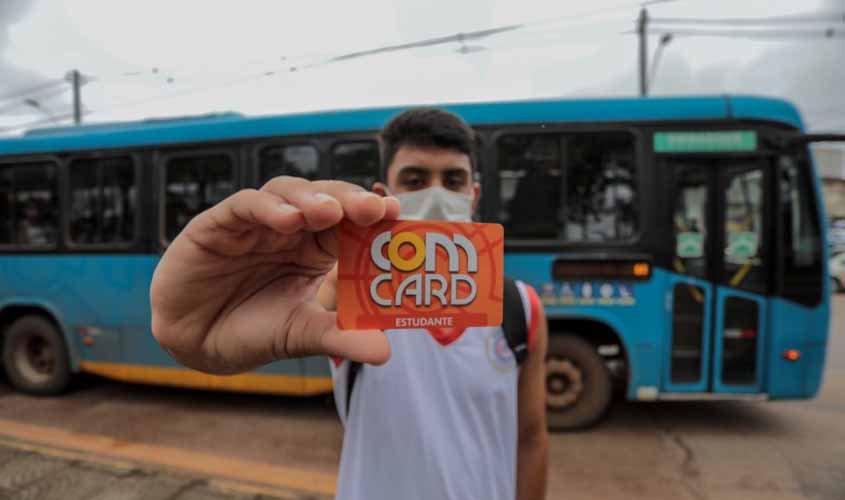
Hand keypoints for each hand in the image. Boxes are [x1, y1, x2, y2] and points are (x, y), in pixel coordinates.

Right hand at [150, 177, 398, 373]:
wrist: (195, 344)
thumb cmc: (253, 331)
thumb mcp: (301, 335)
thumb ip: (339, 337)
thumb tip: (385, 350)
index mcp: (317, 250)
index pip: (351, 223)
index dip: (374, 216)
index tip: (396, 214)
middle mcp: (290, 230)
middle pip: (326, 199)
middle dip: (351, 200)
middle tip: (374, 207)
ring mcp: (256, 223)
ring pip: (289, 193)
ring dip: (312, 198)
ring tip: (332, 211)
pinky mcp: (219, 224)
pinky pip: (246, 205)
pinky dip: (268, 208)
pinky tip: (287, 219)